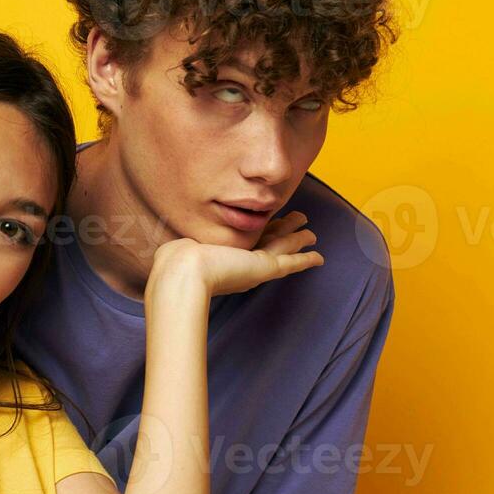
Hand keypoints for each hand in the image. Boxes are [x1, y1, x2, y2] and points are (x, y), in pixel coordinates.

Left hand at [153, 211, 323, 298]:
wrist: (182, 274)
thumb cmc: (175, 259)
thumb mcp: (178, 246)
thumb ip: (182, 244)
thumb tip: (174, 246)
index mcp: (226, 255)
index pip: (250, 238)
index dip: (263, 228)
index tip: (272, 220)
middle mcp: (243, 262)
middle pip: (271, 242)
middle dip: (286, 232)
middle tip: (302, 224)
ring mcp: (255, 265)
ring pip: (285, 248)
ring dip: (298, 238)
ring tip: (312, 232)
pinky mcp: (264, 268)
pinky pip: (291, 262)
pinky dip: (306, 260)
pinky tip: (319, 258)